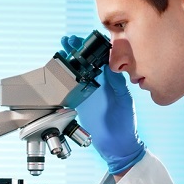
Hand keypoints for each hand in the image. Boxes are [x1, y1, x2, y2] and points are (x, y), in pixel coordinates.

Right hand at [61, 35, 145, 173]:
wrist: (116, 145)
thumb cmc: (125, 124)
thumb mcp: (124, 101)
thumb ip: (117, 84)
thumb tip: (110, 66)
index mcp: (112, 81)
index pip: (102, 58)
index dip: (93, 47)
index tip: (86, 38)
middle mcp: (99, 84)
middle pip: (86, 62)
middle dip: (77, 50)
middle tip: (68, 40)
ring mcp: (88, 93)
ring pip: (76, 72)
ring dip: (69, 60)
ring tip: (62, 49)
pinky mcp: (79, 103)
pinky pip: (70, 88)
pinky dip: (63, 78)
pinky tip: (57, 70)